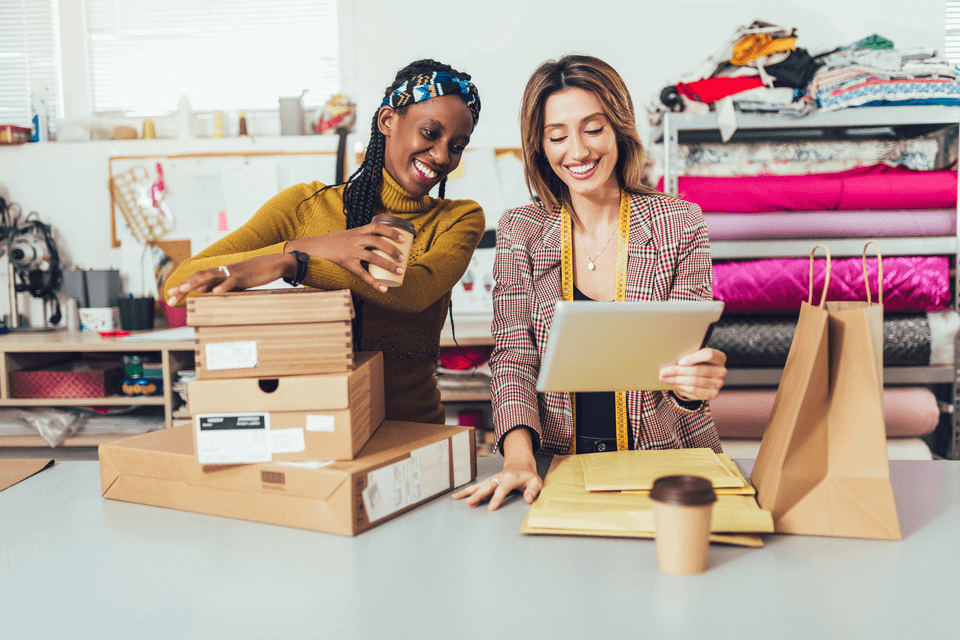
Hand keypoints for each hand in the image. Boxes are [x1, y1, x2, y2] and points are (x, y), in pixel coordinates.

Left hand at [166, 254, 292, 305]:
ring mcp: (232, 273)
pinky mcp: (244, 276)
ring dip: (196, 284)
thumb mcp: (237, 283)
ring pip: (210, 276)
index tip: (170, 296)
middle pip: (198, 277)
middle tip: (170, 298)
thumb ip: (224, 288)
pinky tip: (215, 293)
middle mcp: (222, 271)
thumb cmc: (254, 275)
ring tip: (184, 290)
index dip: (183, 286)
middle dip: (183, 287)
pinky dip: (223, 287)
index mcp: (220, 274)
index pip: (197, 279)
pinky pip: (231, 281)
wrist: (272, 264)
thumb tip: (211, 296)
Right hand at [287, 221, 409, 292]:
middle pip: (379, 241)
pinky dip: (374, 282)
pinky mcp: (346, 263)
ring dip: (388, 264)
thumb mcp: (344, 236)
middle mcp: (355, 239)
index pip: (377, 227)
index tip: (403, 238)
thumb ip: (357, 239)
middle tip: (402, 257)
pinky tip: (383, 288)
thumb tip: (370, 247)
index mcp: (356, 231)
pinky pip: (363, 273)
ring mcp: (350, 251)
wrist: (309, 248)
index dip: (392, 231)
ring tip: (399, 271)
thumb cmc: (328, 244)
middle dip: (393, 249)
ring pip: (374, 256)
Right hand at [452, 462, 542, 510]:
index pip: (503, 488)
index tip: (491, 508)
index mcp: (511, 478)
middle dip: (478, 495)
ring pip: (479, 485)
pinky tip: (457, 496)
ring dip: (469, 492)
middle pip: (487, 486)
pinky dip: (467, 491)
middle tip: (470, 503)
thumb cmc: (528, 475)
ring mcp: (493, 479)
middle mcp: (500, 477)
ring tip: (457, 498)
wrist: (520, 464)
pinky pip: (477, 486)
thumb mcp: (536, 482)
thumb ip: (533, 491)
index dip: (497, 498)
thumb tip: (528, 500)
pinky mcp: (488, 481)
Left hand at [658, 347, 726, 400]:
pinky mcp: (713, 394)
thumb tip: (670, 356)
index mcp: (720, 357)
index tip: (679, 361)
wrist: (703, 375)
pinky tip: (674, 385)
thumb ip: (688, 354)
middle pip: (698, 371)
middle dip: (677, 372)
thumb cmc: (697, 361)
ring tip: (664, 379)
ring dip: (676, 381)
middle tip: (663, 372)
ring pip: (694, 383)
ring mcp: (719, 384)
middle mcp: (722, 371)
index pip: (709, 355)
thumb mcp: (695, 355)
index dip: (694, 358)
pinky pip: (695, 392)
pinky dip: (682, 389)